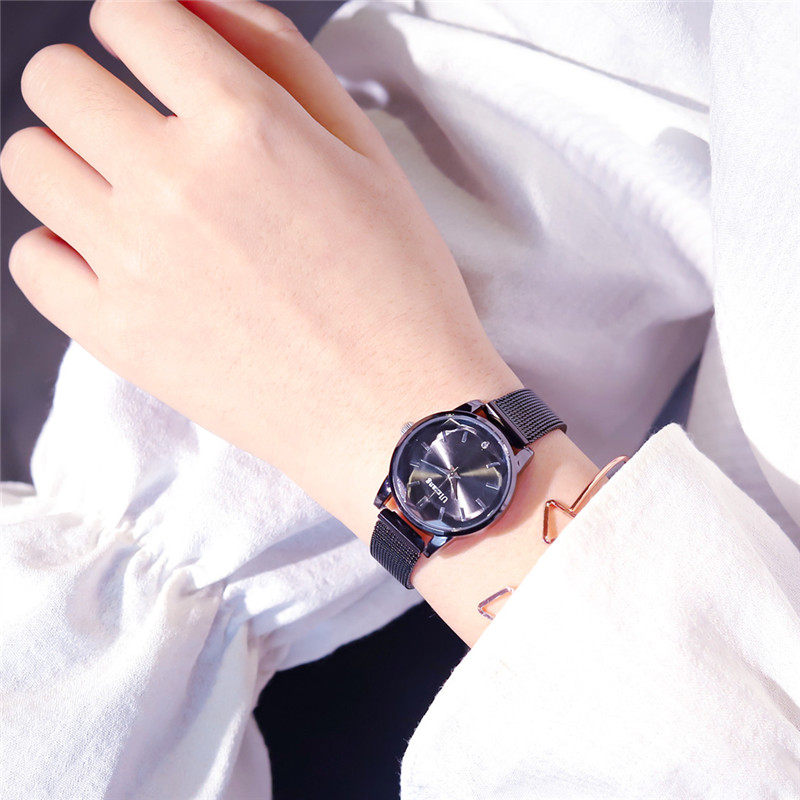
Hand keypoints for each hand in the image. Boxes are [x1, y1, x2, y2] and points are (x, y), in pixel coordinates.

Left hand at [1, 0, 519, 538]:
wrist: (394, 411)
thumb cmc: (398, 284)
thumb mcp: (365, 152)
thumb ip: (279, 56)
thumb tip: (194, 5)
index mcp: (243, 125)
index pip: (129, 15)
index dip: (141, 26)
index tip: (159, 56)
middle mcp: (172, 184)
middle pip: (54, 81)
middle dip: (95, 87)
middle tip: (144, 130)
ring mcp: (133, 264)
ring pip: (27, 163)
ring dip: (71, 161)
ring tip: (129, 198)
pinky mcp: (117, 335)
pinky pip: (32, 261)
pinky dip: (64, 249)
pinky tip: (120, 264)